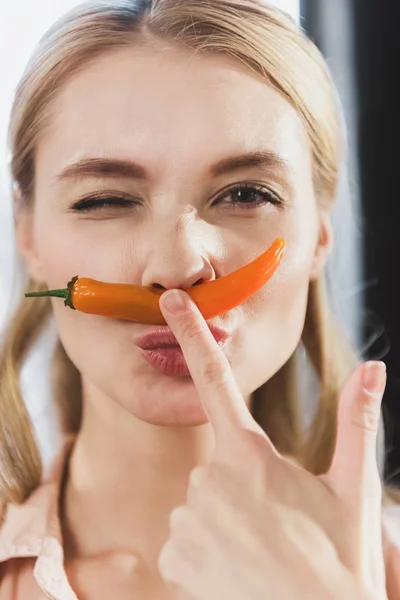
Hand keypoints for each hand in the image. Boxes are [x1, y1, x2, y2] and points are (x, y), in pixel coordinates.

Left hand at [157, 289, 386, 599]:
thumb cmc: (339, 558)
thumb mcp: (354, 487)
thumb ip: (357, 421)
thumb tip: (372, 367)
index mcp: (251, 453)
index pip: (216, 377)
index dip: (192, 333)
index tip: (169, 300)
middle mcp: (211, 478)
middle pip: (218, 461)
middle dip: (242, 482)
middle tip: (277, 520)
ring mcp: (188, 519)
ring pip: (201, 501)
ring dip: (224, 517)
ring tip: (258, 550)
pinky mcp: (174, 557)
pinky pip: (184, 538)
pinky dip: (204, 550)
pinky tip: (234, 570)